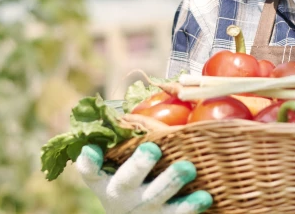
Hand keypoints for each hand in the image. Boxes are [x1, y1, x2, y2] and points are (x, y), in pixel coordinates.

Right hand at [77, 142, 212, 213]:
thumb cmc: (133, 182)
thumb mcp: (119, 165)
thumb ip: (126, 138)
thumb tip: (148, 92)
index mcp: (106, 179)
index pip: (91, 170)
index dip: (89, 160)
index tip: (92, 149)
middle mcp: (121, 195)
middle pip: (126, 181)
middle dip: (138, 165)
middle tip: (152, 149)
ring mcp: (143, 209)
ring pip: (155, 198)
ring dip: (171, 182)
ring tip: (188, 168)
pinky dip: (190, 207)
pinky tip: (205, 196)